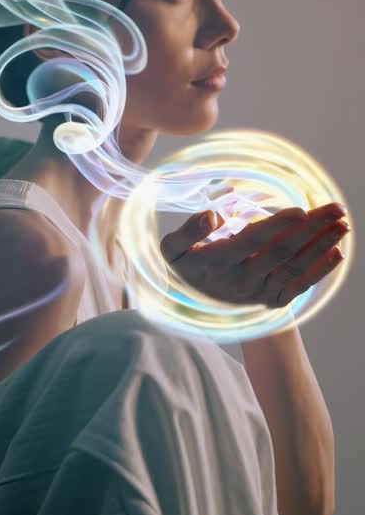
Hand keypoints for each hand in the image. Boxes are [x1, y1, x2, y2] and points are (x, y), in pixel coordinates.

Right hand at [160, 202, 348, 308]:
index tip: (300, 210)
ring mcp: (258, 292)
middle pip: (280, 252)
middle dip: (311, 230)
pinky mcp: (271, 300)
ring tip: (342, 225)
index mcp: (217, 262)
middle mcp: (240, 280)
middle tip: (337, 210)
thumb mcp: (173, 249)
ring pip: (294, 267)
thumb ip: (188, 231)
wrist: (197, 304)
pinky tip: (337, 253)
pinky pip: (299, 286)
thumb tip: (211, 216)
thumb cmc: (186, 264)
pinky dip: (319, 270)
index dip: (276, 226)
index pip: (250, 242)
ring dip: (321, 246)